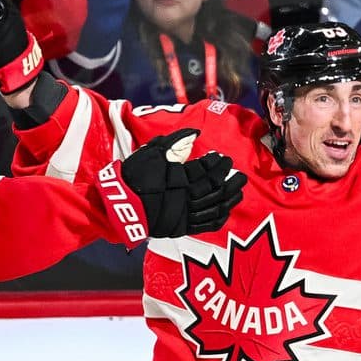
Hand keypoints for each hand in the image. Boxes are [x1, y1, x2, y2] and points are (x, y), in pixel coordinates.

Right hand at [113, 128, 242, 240]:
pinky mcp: (183, 227)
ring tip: (239, 191)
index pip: (206, 169)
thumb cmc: (134, 177)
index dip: (217, 163)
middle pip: (215, 187)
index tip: (223, 157)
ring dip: (229, 198)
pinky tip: (226, 211)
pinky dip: (219, 218)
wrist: (120, 206)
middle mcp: (187, 196)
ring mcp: (186, 213)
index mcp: (180, 176)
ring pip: (215, 206)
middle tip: (240, 174)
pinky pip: (207, 224)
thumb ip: (175, 142)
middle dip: (229, 179)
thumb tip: (195, 133)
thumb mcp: (151, 152)